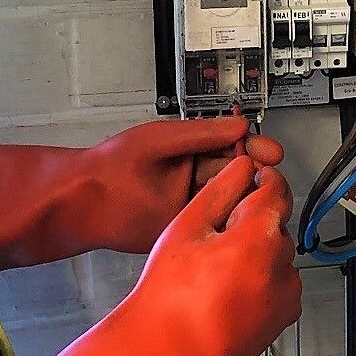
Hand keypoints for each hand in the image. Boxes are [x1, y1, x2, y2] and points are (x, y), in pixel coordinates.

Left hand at [87, 118, 284, 253]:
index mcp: (188, 149)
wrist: (82, 204)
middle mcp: (191, 177)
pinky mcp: (184, 228)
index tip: (270, 152)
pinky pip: (215, 224)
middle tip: (272, 177)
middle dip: (257, 174)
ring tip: (263, 197)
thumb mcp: (160, 141)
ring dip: (247, 198)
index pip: (232, 145)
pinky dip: (231, 222)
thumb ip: (201, 133)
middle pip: (237, 173)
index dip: (253, 148)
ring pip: (230, 199)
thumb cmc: (111, 168)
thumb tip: (238, 126)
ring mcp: (189, 204)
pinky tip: (242, 219)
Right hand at [126, 156, 301, 355]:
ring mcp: (286, 295)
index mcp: (260, 237)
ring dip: (257, 252)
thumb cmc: (170, 298)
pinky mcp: (283, 317)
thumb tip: (242, 168)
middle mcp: (283, 265)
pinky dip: (261, 280)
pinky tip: (227, 290)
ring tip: (215, 271)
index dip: (263, 177)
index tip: (252, 177)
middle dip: (252, 221)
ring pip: (276, 254)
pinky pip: (278, 283)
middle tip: (214, 235)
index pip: (278, 189)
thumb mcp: (186, 228)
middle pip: (276, 223)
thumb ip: (221, 190)